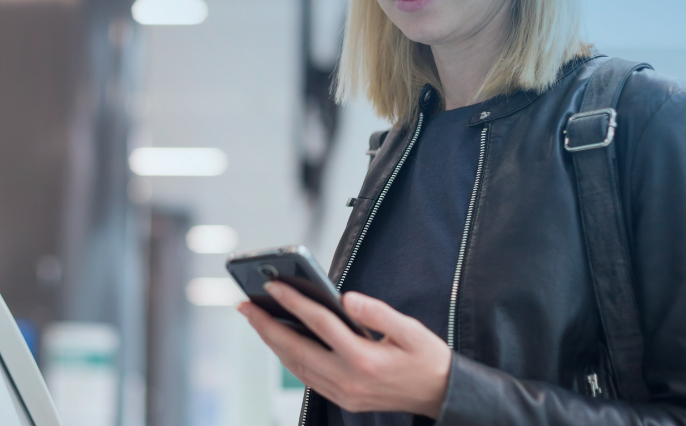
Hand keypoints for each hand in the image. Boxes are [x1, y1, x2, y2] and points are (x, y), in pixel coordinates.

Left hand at [237, 282, 450, 416]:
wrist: (440, 396)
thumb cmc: (427, 358)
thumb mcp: (411, 330)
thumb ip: (378, 311)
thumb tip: (346, 298)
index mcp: (364, 359)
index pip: (319, 324)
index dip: (294, 302)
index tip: (273, 285)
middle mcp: (348, 380)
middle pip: (295, 348)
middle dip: (266, 325)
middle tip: (244, 304)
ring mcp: (342, 393)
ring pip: (295, 366)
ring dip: (271, 342)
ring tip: (255, 319)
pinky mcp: (342, 400)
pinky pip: (305, 378)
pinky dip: (287, 358)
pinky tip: (278, 342)